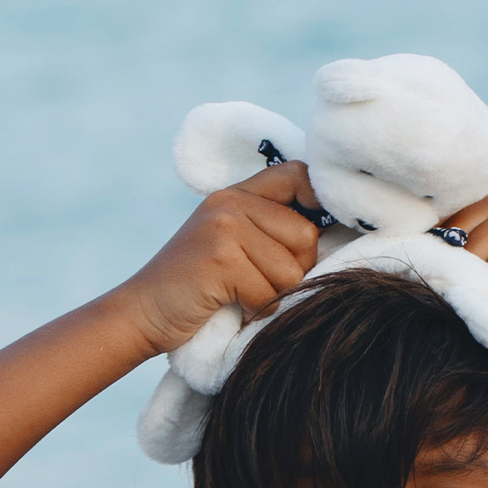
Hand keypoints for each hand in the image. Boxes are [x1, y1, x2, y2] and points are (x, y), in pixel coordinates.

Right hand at [115, 161, 322, 359]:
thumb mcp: (238, 247)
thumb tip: (342, 235)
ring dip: (273, 295)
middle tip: (254, 280)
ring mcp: (224, 226)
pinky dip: (256, 312)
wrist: (145, 311)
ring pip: (293, 271)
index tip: (318, 231)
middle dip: (293, 271)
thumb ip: (276, 232)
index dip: (320, 200)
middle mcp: (231, 201)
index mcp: (238, 194)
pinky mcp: (220, 257)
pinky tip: (229, 304)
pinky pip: (271, 295)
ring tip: (239, 292)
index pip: (299, 175)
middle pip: (307, 237)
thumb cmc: (203, 287)